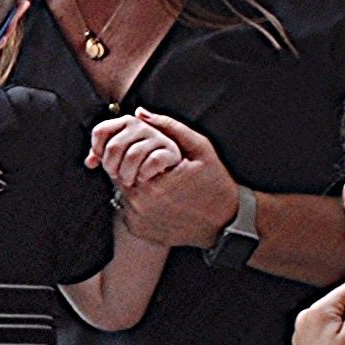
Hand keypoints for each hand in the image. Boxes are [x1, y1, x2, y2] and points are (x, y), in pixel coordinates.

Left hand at [108, 109, 237, 247]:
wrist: (225, 223)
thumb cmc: (214, 183)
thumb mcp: (200, 148)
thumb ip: (169, 127)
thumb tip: (139, 114)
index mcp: (153, 180)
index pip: (123, 158)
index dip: (133, 153)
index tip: (150, 156)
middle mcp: (141, 203)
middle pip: (119, 175)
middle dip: (132, 169)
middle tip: (155, 171)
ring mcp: (138, 220)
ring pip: (122, 194)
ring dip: (134, 186)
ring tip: (160, 186)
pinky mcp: (139, 231)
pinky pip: (126, 212)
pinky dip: (137, 204)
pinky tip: (159, 202)